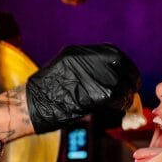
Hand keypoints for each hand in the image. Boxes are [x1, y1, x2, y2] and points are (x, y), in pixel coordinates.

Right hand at [26, 44, 140, 133]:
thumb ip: (85, 70)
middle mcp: (84, 60)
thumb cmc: (45, 95)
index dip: (125, 65)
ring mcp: (89, 76)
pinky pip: (116, 98)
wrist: (29, 107)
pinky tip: (118, 109)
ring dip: (127, 94)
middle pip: (120, 64)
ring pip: (120, 82)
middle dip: (131, 77)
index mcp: (78, 52)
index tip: (129, 76)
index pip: (112, 52)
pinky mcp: (93, 94)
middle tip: (132, 90)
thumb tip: (110, 76)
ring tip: (124, 103)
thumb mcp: (64, 71)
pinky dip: (121, 104)